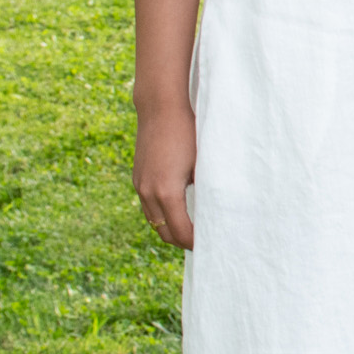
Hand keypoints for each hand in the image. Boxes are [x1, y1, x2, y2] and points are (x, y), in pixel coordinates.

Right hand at [134, 105, 198, 250]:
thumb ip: (207, 189)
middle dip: (183, 241)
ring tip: (193, 232)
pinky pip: (148, 207)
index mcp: (167, 192)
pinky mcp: (137, 177)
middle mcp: (148, 192)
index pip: (180, 232)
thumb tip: (216, 211)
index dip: (195, 243)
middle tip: (204, 244)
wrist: (160, 107)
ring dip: (171, 229)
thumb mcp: (203, 163)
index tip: (211, 246)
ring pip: (154, 221)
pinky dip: (162, 215)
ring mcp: (139, 185)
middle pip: (164, 232)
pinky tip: (178, 212)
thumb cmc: (188, 133)